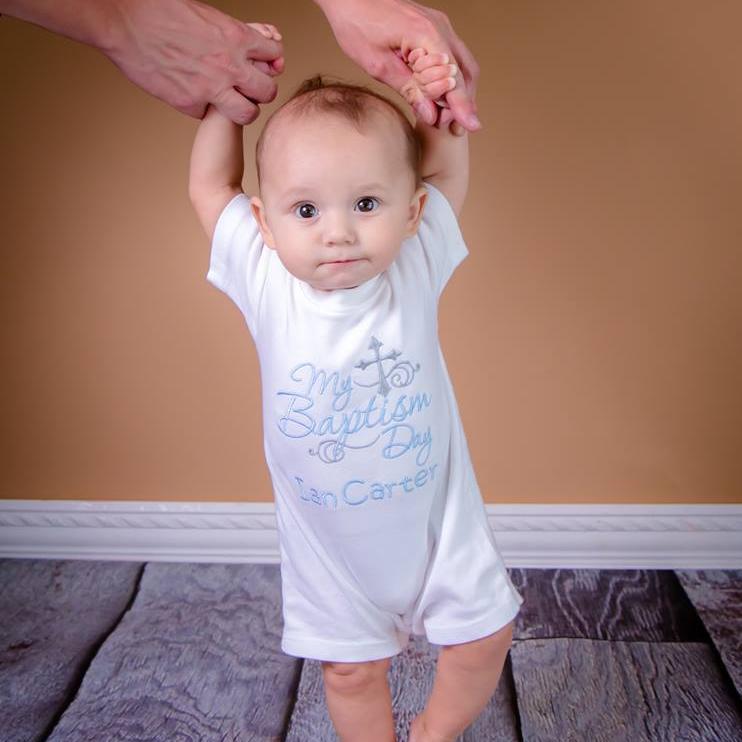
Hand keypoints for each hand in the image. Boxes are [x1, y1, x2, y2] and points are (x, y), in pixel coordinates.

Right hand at [104, 0, 283, 123]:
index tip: (261, 64)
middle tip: (249, 89)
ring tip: (231, 101)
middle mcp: (230, 66)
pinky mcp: (191, 103)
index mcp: (236, 37)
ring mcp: (212, 88)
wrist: (123, 22)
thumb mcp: (205, 14)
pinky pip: (209, 114)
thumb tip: (252, 40)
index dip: (270, 62)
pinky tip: (193, 95)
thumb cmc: (159, 10)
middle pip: (268, 91)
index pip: (274, 55)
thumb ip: (232, 32)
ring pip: (248, 113)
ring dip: (243, 108)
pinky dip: (204, 109)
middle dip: (261, 90)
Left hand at [316, 0, 479, 131]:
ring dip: (459, 91)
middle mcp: (439, 26)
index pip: (454, 77)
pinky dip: (451, 78)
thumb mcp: (378, 66)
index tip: (472, 126)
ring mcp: (439, 25)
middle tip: (452, 127)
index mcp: (426, 34)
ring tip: (446, 116)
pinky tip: (439, 95)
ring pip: (462, 64)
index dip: (463, 105)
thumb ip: (408, 90)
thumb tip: (431, 115)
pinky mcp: (433, 27)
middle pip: (465, 71)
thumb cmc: (357, 26)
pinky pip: (452, 56)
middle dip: (462, 102)